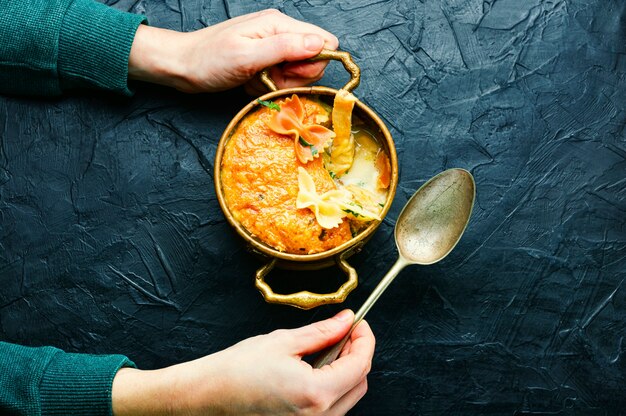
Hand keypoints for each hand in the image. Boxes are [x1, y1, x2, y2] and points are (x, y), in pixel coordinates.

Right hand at [112, 310, 374, 414]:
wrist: (208, 396)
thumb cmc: (237, 369)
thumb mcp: (283, 341)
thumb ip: (322, 332)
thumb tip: (346, 320)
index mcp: (315, 393)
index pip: (360, 364)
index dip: (365, 338)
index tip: (359, 322)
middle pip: (360, 382)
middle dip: (358, 352)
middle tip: (345, 330)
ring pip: (349, 396)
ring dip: (347, 369)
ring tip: (327, 347)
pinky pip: (333, 406)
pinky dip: (333, 384)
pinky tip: (316, 367)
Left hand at [128, 9, 338, 93]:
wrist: (182, 65)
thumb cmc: (209, 60)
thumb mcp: (247, 56)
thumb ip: (285, 48)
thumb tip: (321, 44)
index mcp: (278, 24)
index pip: (324, 42)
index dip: (313, 64)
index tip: (288, 72)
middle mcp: (279, 32)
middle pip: (313, 61)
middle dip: (293, 77)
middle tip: (267, 77)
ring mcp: (272, 46)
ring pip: (298, 73)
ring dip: (279, 83)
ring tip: (255, 79)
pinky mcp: (266, 59)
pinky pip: (282, 78)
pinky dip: (269, 85)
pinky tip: (251, 81)